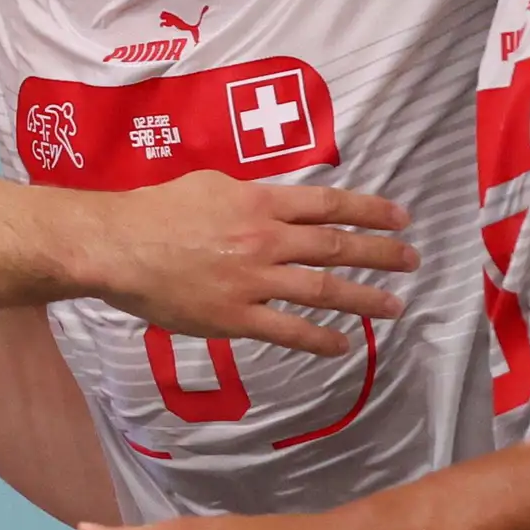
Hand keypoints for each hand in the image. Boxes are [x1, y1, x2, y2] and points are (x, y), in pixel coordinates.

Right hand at [79, 173, 415, 355]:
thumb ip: (250, 196)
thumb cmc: (155, 210)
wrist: (117, 246)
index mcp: (260, 202)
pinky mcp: (235, 316)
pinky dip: (319, 339)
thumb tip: (277, 204)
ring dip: (364, 299)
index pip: (329, 204)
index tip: (400, 218)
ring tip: (393, 306)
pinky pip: (288, 330)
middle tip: (412, 261)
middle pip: (337, 246)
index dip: (370, 211)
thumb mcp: (210, 184)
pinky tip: (342, 344)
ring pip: (322, 290)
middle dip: (381, 254)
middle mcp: (266, 239)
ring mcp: (253, 280)